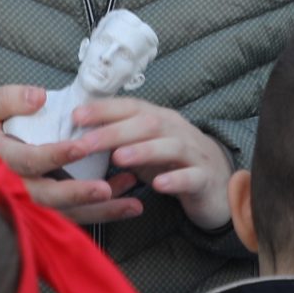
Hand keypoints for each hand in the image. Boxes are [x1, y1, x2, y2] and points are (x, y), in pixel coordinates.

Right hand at [0, 84, 144, 225]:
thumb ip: (6, 98)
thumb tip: (39, 97)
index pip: (29, 161)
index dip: (55, 155)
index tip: (81, 147)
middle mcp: (11, 188)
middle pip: (47, 198)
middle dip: (78, 194)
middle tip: (108, 187)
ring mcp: (24, 204)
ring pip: (62, 214)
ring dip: (98, 210)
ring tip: (131, 203)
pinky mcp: (37, 212)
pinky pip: (68, 218)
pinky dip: (97, 214)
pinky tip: (124, 205)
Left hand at [66, 97, 233, 230]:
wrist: (218, 183)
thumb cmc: (172, 163)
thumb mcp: (145, 148)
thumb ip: (119, 141)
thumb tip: (80, 136)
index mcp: (160, 119)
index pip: (131, 107)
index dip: (105, 109)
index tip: (76, 116)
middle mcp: (178, 130)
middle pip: (148, 124)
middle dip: (114, 132)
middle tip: (86, 144)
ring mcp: (194, 153)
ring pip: (171, 146)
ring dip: (143, 150)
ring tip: (118, 158)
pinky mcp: (205, 178)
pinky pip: (191, 177)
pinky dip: (175, 179)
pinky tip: (158, 185)